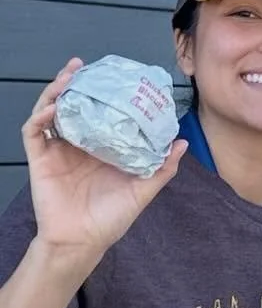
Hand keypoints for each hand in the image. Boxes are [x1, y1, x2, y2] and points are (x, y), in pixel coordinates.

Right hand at [21, 59, 184, 266]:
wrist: (83, 242)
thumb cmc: (110, 219)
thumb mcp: (142, 190)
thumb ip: (161, 168)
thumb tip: (181, 143)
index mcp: (99, 148)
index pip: (98, 112)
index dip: (101, 92)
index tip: (112, 75)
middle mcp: (77, 144)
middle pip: (71, 105)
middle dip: (74, 83)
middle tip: (82, 65)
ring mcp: (57, 151)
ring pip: (50, 111)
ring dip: (56, 91)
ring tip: (67, 76)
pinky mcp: (40, 160)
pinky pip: (34, 132)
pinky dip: (41, 116)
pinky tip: (53, 107)